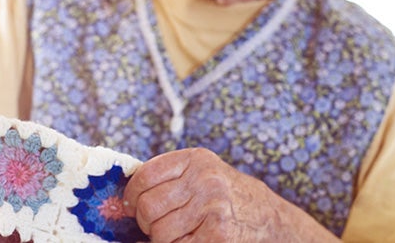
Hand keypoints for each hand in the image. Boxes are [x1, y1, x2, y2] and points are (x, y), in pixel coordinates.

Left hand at [122, 148, 338, 241]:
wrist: (269, 218)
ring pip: (159, 231)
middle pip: (148, 206)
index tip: (130, 205)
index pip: (145, 175)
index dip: (131, 195)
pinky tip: (186, 240)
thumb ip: (169, 177)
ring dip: (159, 237)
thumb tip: (125, 197)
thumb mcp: (202, 173)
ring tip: (174, 233)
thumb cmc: (225, 195)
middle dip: (144, 221)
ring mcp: (213, 208)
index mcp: (196, 160)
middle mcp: (205, 180)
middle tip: (151, 225)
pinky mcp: (218, 235)